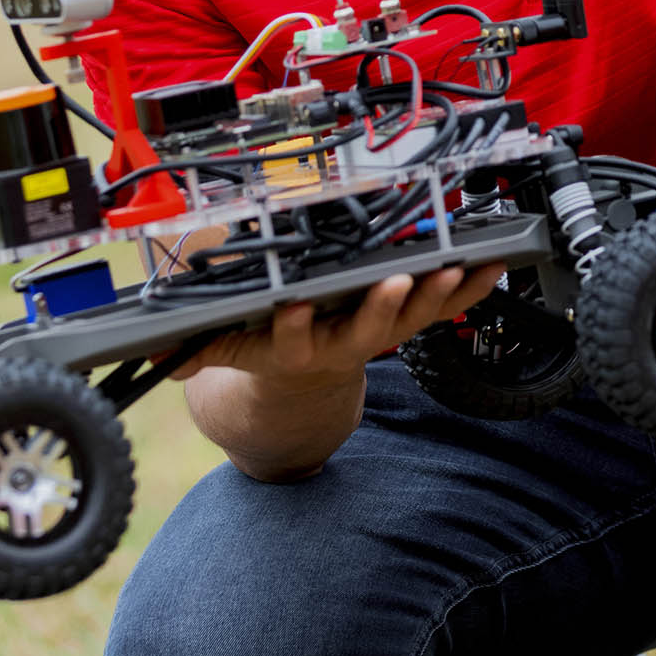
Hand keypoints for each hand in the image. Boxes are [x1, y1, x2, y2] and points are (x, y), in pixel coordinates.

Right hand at [173, 266, 495, 386]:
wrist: (302, 390)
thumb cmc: (267, 349)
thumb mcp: (229, 351)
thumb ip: (200, 348)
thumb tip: (162, 358)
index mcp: (294, 349)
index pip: (291, 338)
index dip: (295, 325)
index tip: (296, 306)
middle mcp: (341, 345)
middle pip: (365, 331)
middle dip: (381, 307)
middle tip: (395, 282)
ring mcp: (378, 336)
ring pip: (410, 319)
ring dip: (435, 295)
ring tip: (454, 267)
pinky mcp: (406, 324)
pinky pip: (443, 309)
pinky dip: (469, 289)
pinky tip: (493, 265)